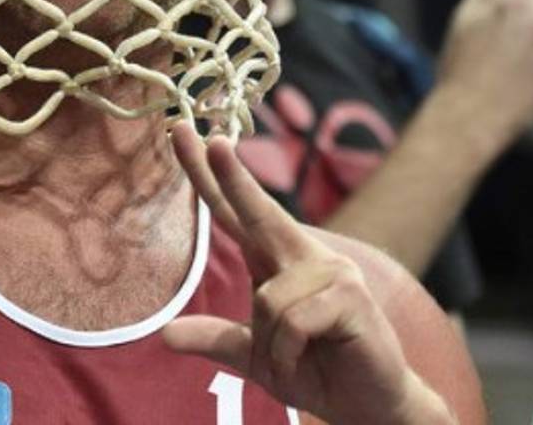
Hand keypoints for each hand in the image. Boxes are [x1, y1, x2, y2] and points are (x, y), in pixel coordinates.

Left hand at [163, 125, 451, 423]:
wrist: (367, 406)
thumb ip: (216, 339)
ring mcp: (332, 270)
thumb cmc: (314, 371)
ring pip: (267, 300)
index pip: (235, 213)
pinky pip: (291, 322)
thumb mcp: (255, 358)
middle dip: (232, 177)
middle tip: (211, 141)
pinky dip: (288, 353)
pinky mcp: (350, 294)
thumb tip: (165, 335)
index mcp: (276, 261)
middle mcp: (304, 255)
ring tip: (295, 360)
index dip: (211, 176)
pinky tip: (309, 359)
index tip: (184, 134)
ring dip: (271, 345)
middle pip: (258, 212)